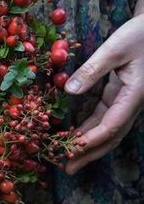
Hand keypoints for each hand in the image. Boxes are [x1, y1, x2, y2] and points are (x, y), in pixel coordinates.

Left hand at [64, 0, 143, 174]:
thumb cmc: (140, 35)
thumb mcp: (115, 49)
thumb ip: (92, 70)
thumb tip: (69, 90)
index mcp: (135, 95)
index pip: (112, 125)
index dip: (92, 140)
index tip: (71, 151)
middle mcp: (133, 103)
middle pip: (110, 135)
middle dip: (89, 153)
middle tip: (68, 168)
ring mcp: (127, 101)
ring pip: (108, 129)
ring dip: (88, 145)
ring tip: (68, 159)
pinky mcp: (121, 95)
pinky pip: (105, 118)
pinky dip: (90, 128)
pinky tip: (75, 136)